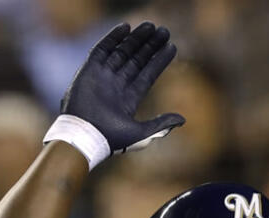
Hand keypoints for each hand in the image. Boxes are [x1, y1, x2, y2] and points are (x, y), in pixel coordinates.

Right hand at [60, 22, 183, 155]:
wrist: (85, 137)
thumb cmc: (112, 139)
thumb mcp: (142, 134)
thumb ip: (161, 124)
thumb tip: (183, 119)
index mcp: (129, 98)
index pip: (148, 74)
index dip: (159, 61)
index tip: (172, 47)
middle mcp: (117, 85)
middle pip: (137, 60)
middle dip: (150, 46)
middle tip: (164, 31)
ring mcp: (103, 77)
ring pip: (122, 52)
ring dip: (135, 39)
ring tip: (150, 26)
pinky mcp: (89, 70)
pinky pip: (102, 50)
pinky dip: (113, 38)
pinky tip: (126, 27)